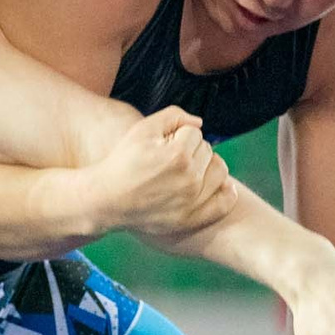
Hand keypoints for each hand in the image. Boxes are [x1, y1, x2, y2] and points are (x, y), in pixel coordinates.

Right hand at [87, 107, 232, 238]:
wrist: (107, 200)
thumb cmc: (123, 162)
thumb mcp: (143, 129)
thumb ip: (174, 115)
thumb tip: (199, 122)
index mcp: (178, 154)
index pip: (195, 133)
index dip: (178, 135)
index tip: (162, 145)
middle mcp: (189, 178)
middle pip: (208, 151)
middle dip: (191, 150)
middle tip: (169, 159)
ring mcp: (192, 201)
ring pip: (220, 172)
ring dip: (207, 166)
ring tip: (187, 170)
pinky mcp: (192, 218)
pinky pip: (224, 203)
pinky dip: (227, 192)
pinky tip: (222, 186)